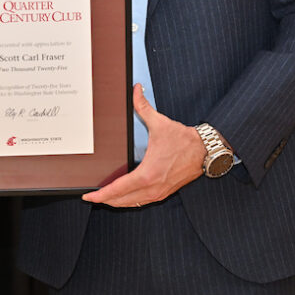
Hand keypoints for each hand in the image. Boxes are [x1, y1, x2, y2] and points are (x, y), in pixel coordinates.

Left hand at [82, 84, 204, 207]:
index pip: (118, 189)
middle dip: (105, 200)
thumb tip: (135, 90)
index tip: (89, 196)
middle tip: (92, 197)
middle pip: (122, 201)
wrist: (206, 151)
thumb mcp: (160, 123)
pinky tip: (124, 198)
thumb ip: (143, 106)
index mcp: (148, 174)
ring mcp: (159, 192)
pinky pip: (143, 202)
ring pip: (133, 204)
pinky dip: (131, 201)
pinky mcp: (165, 192)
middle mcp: (153, 187)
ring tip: (104, 198)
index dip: (101, 195)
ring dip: (117, 202)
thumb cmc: (184, 140)